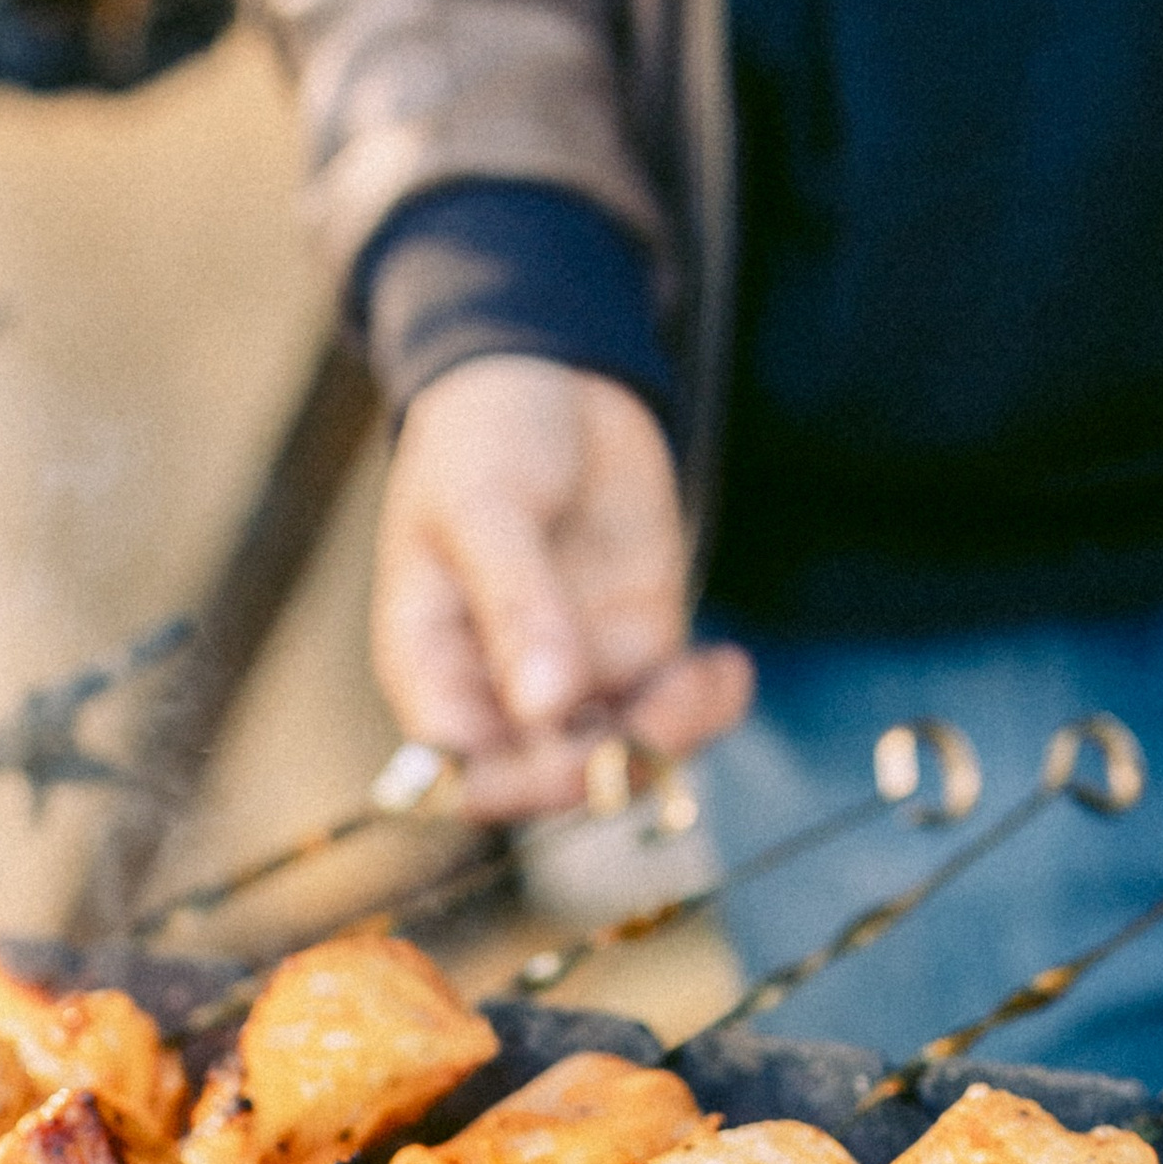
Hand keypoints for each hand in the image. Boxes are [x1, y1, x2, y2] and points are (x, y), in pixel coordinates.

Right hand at [372, 357, 752, 819]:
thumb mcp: (486, 507)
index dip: (516, 785)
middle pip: (550, 781)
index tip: (572, 751)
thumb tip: (543, 705)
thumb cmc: (483, 437)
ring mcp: (571, 678)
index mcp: (433, 672)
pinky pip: (670, 712)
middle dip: (611, 765)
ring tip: (710, 675)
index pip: (464, 773)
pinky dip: (707, 707)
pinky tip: (729, 667)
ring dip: (672, 738)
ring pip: (619, 757)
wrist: (548, 377)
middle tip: (667, 704)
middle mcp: (498, 693)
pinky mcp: (633, 653)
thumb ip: (515, 604)